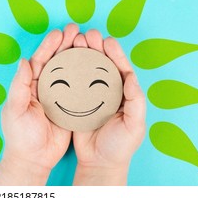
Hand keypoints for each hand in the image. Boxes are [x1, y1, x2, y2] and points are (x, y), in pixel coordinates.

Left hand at [0, 24, 79, 184]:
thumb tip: (23, 61)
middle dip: (66, 44)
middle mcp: (45, 87)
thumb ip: (19, 86)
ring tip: (89, 42)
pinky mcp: (71, 107)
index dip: (50, 45)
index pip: (40, 60)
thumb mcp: (15, 110)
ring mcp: (59, 96)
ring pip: (71, 71)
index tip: (60, 32)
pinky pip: (81, 88)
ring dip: (79, 56)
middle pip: (57, 61)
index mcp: (30, 85)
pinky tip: (98, 66)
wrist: (34, 159)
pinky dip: (88, 76)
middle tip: (78, 30)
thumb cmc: (20, 136)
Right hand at [71, 29, 146, 184]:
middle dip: (95, 47)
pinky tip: (61, 58)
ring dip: (80, 53)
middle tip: (88, 34)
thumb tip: (132, 76)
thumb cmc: (120, 146)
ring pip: (84, 69)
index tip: (107, 41)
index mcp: (123, 92)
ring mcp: (89, 95)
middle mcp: (106, 90)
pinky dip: (66, 69)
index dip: (114, 53)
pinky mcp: (74, 102)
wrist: (99, 163)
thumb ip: (136, 101)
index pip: (119, 68)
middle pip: (101, 63)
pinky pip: (70, 82)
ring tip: (74, 40)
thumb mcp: (135, 125)